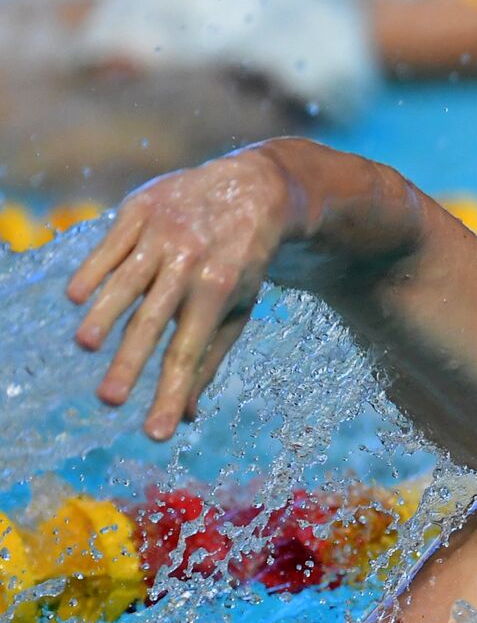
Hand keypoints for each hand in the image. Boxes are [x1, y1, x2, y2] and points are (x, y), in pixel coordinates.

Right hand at [66, 148, 289, 440]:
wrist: (254, 189)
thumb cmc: (241, 264)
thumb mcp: (237, 311)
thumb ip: (208, 361)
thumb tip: (188, 417)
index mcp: (218, 292)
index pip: (188, 354)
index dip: (171, 395)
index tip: (156, 433)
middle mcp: (190, 263)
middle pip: (154, 320)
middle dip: (131, 362)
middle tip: (109, 401)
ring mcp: (164, 233)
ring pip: (127, 278)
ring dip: (105, 313)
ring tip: (85, 345)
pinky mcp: (141, 208)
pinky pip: (112, 242)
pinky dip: (94, 269)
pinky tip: (76, 297)